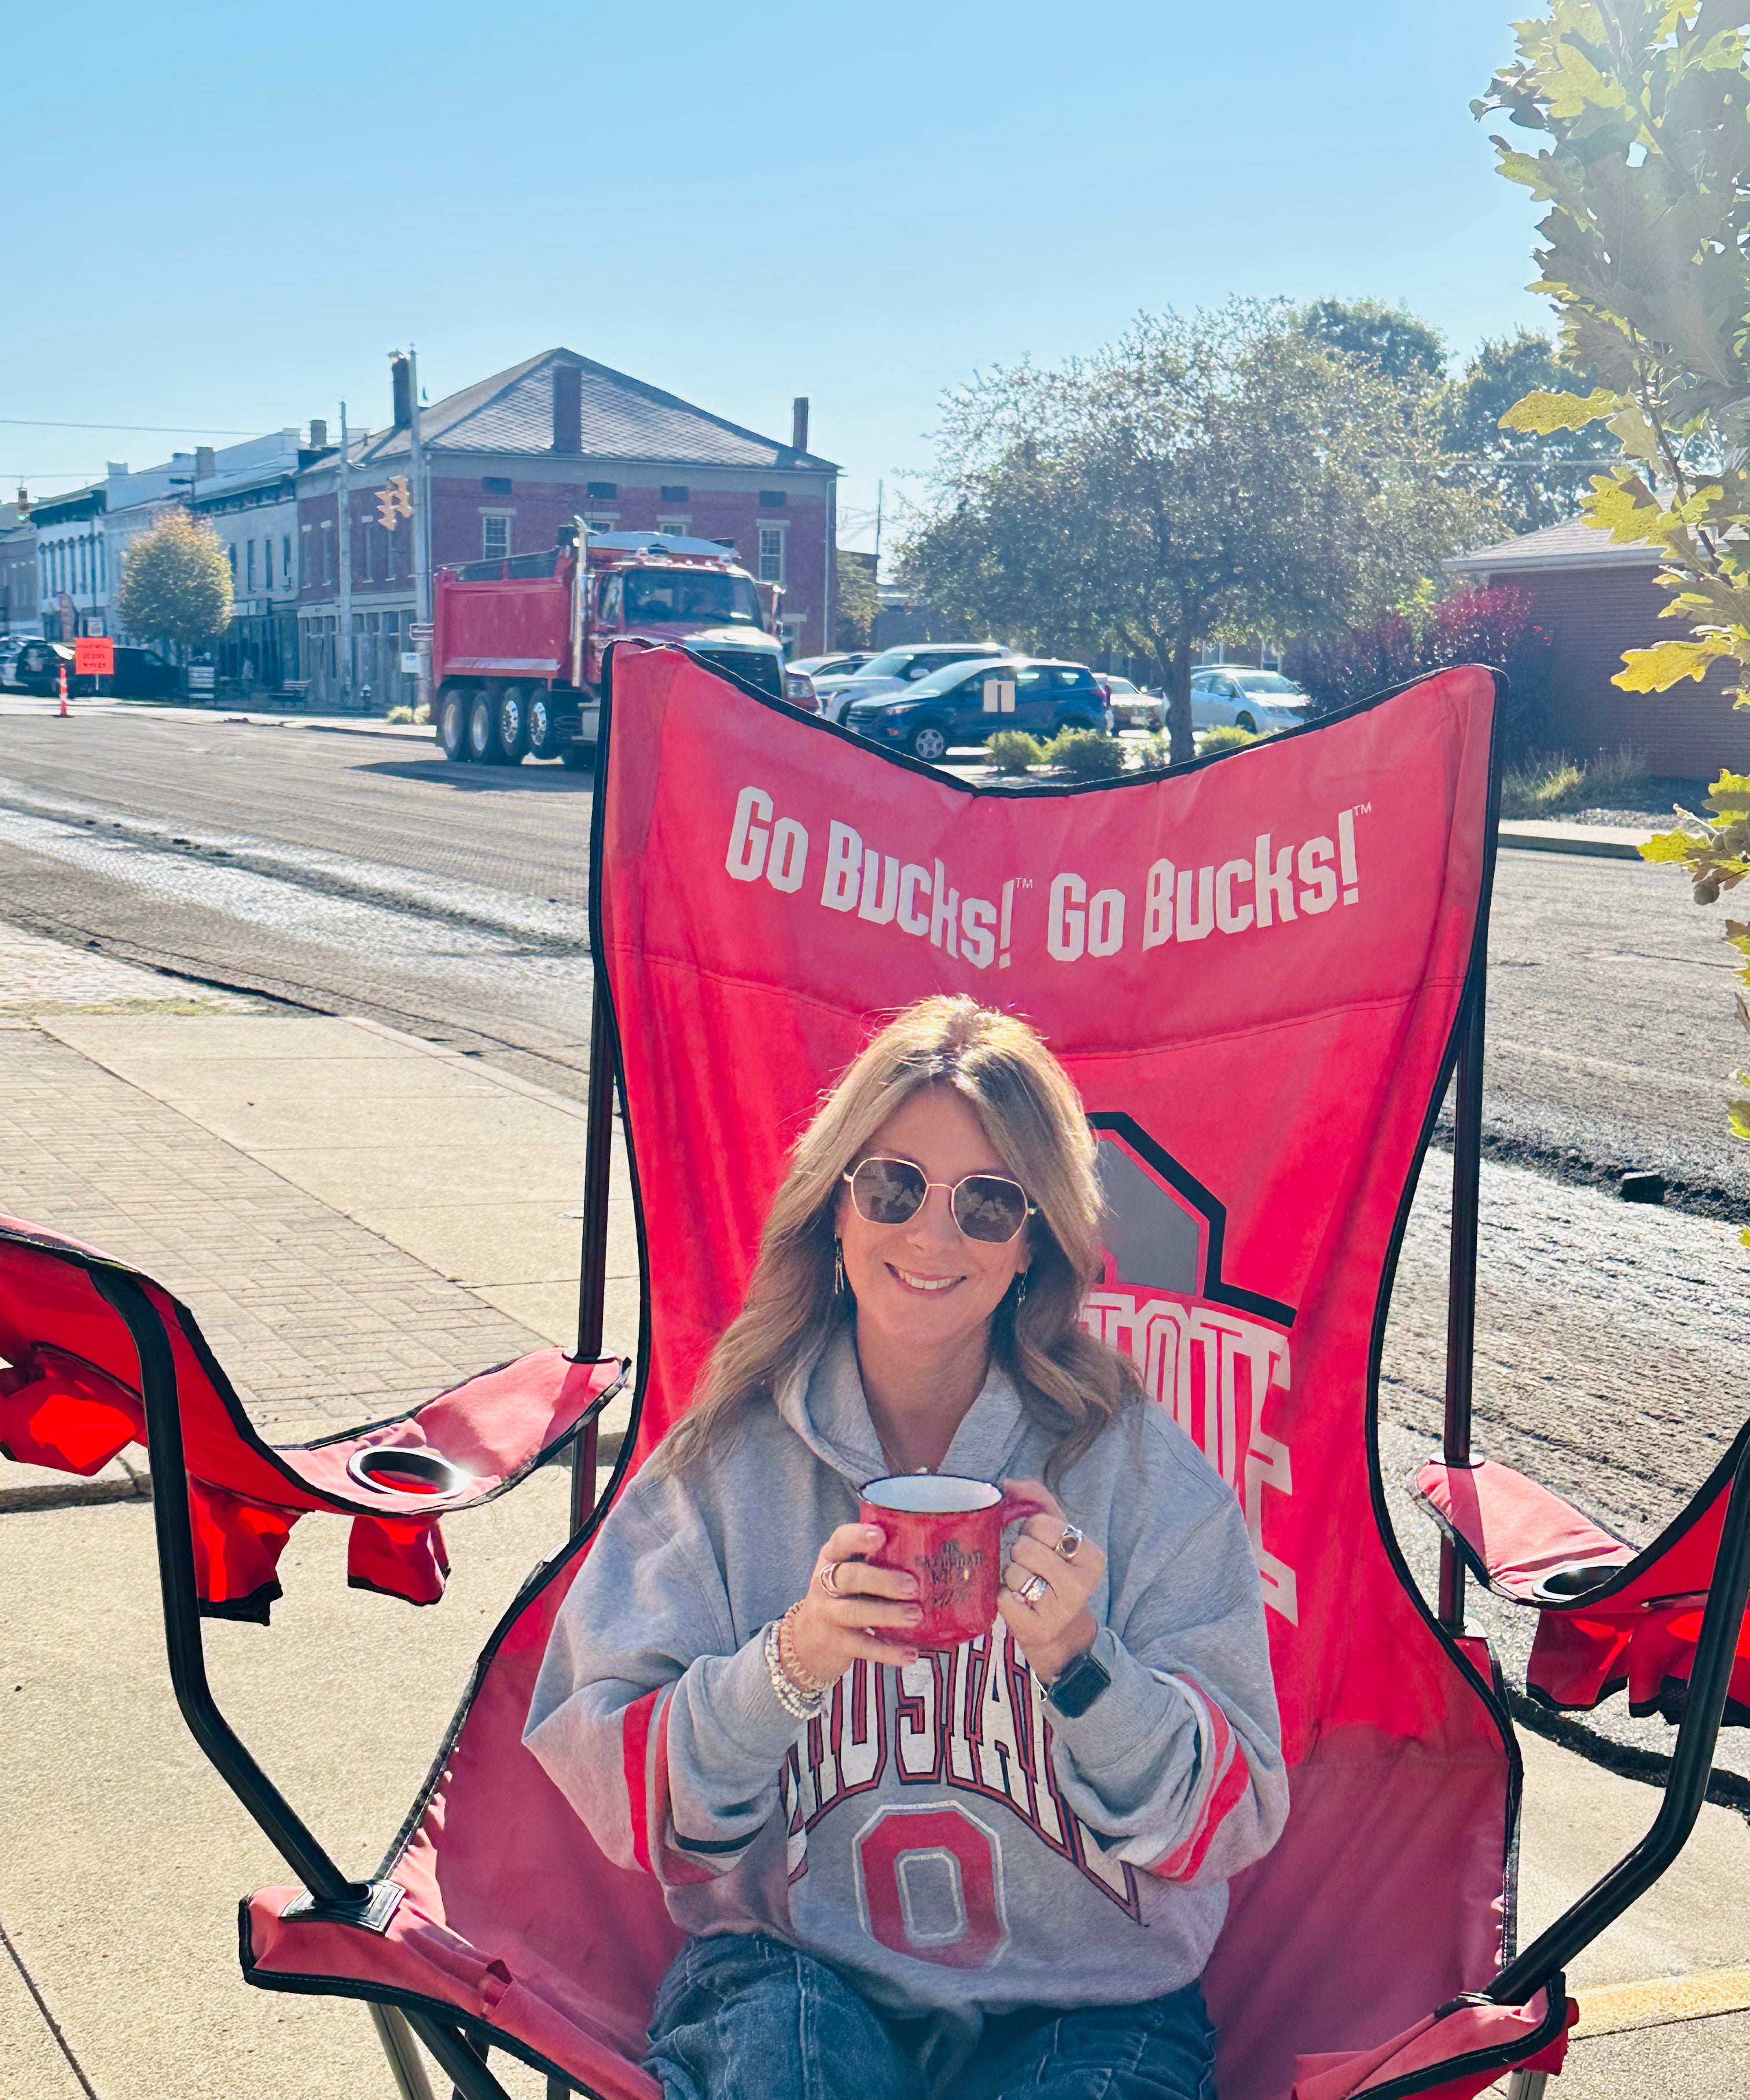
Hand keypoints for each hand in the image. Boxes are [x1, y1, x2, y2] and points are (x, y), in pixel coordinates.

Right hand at [785, 1522, 921, 1685]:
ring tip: (916, 1616)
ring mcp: (828, 1615)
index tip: (880, 1536)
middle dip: (881, 1580)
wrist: (808, 1640)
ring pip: (855, 1612)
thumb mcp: (850, 1572)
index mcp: (831, 1559)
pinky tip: (911, 1654)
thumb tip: (932, 1551)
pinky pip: (863, 1647)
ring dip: (888, 1614)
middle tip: (912, 1586)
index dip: (858, 1536)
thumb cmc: (844, 1596)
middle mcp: (824, 1584)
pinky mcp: (836, 1644)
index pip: (840, 1541)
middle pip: (848, 1577)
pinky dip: (888, 1652)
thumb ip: (877, 1561)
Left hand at [997, 1479, 1104, 1684]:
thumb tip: (1008, 1483)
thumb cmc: (1055, 1574)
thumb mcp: (1057, 1536)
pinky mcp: (1037, 1629)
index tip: (1042, 1546)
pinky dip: (1003, 1599)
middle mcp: (1081, 1584)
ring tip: (1027, 1589)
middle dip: (1019, 1554)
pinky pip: (1002, 1598)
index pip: (1040, 1523)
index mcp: (1092, 1556)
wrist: (1060, 1632)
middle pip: (1023, 1547)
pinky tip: (1020, 1605)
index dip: (1031, 1531)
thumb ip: (1038, 1501)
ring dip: (1011, 1578)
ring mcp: (1060, 1610)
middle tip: (1032, 1569)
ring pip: (1012, 1573)